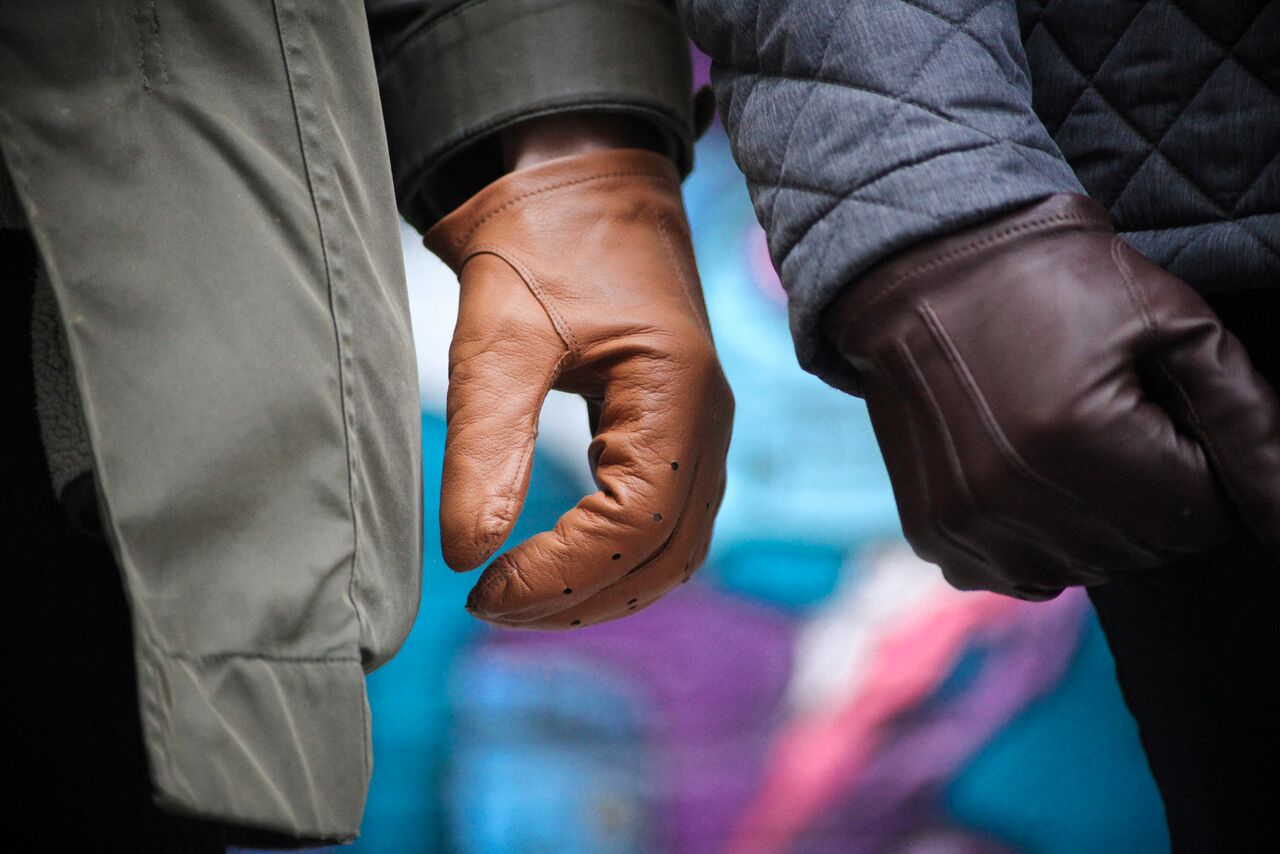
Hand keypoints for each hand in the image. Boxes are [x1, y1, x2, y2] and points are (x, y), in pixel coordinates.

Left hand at [424, 147, 732, 627]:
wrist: (580, 180)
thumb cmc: (540, 242)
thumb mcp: (499, 336)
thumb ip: (487, 444)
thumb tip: (466, 555)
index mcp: (677, 393)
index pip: (638, 524)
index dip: (562, 574)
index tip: (482, 588)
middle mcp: (707, 421)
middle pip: (666, 553)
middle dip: (579, 596)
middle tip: (491, 607)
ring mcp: (701, 429)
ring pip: (673, 548)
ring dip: (601, 589)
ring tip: (519, 598)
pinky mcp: (679, 431)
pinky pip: (666, 522)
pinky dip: (616, 560)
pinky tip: (558, 565)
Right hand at [823, 194, 1279, 598]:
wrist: (920, 268)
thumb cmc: (1053, 278)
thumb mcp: (1170, 321)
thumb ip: (1246, 421)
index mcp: (1082, 436)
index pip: (1200, 516)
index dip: (1195, 462)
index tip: (1155, 409)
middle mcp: (1015, 493)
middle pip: (1143, 550)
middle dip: (1148, 494)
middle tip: (1109, 420)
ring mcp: (967, 519)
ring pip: (1085, 572)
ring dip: (1094, 522)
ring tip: (1063, 445)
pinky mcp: (933, 530)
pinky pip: (1017, 578)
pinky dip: (1035, 541)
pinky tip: (1021, 478)